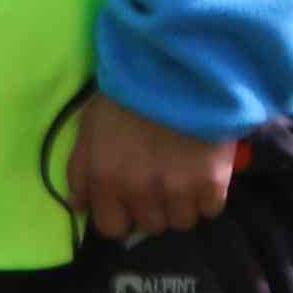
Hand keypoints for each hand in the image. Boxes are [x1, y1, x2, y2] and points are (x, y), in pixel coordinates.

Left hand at [65, 99, 240, 241]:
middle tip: (161, 181)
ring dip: (182, 203)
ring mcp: (178, 188)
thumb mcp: (89, 126)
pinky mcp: (213, 181)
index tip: (130, 201)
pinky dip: (208, 196)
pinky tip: (205, 174)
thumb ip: (80, 170)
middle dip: (153, 207)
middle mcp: (140, 191)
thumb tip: (80, 206)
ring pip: (181, 221)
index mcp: (106, 179)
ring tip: (184, 177)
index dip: (121, 215)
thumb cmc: (129, 92)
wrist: (180, 65)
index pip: (112, 228)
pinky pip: (210, 209)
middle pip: (150, 225)